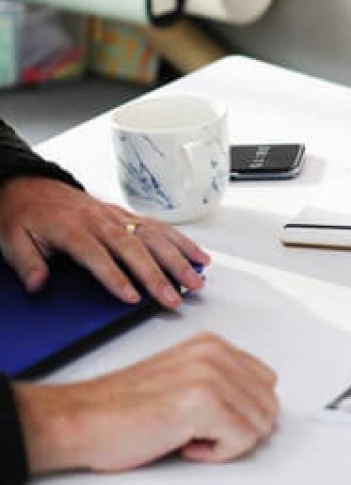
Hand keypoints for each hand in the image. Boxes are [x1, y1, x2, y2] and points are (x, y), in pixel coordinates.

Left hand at [0, 176, 207, 308]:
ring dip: (177, 259)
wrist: (29, 187)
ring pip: (154, 237)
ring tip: (194, 280)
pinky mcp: (127, 216)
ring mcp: (117, 217)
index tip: (131, 297)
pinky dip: (181, 241)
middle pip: (134, 248)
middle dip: (157, 274)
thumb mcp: (10, 239)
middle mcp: (100, 221)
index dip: (116, 277)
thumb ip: (26, 262)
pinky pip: (159, 227)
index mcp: (72, 228)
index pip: (98, 256)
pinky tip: (197, 256)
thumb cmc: (23, 214)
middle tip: (173, 297)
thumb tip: (37, 283)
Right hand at [14, 332, 278, 474]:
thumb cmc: (119, 410)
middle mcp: (215, 354)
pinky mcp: (202, 403)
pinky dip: (216, 453)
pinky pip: (242, 440)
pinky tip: (184, 444)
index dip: (241, 412)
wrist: (78, 420)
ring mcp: (210, 376)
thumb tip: (256, 408)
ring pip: (260, 424)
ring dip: (227, 442)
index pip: (266, 383)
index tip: (208, 419)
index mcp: (212, 346)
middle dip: (239, 428)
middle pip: (268, 404)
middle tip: (198, 432)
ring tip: (187, 435)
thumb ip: (221, 383)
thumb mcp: (181, 380)